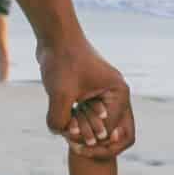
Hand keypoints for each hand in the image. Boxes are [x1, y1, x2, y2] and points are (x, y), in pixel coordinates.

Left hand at [38, 36, 133, 154]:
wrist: (55, 36)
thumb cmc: (62, 60)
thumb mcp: (60, 93)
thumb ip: (59, 119)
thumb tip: (59, 133)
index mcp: (118, 93)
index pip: (108, 130)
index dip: (89, 138)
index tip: (70, 137)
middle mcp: (114, 95)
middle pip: (104, 129)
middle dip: (84, 134)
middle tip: (66, 134)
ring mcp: (101, 94)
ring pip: (92, 123)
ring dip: (77, 126)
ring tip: (61, 124)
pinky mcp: (88, 92)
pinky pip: (83, 114)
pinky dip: (72, 117)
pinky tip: (59, 114)